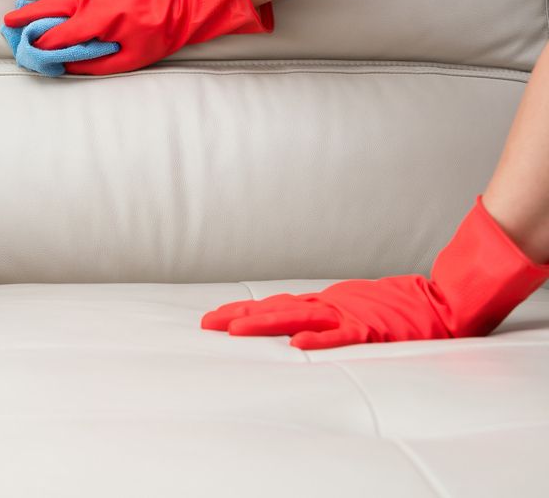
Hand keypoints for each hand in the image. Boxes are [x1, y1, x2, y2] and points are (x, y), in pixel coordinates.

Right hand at [2, 0, 272, 74]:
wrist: (177, 10)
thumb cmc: (153, 40)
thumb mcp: (125, 62)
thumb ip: (93, 64)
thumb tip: (65, 65)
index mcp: (97, 22)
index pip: (61, 33)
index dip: (43, 42)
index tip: (27, 48)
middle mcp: (93, 0)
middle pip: (53, 7)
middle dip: (28, 14)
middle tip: (8, 19)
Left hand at [201, 196, 548, 349]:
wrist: (442, 302)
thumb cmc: (396, 308)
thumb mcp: (351, 307)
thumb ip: (325, 314)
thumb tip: (293, 326)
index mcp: (324, 302)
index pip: (275, 305)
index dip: (244, 310)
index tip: (214, 317)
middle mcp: (329, 305)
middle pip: (275, 309)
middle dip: (239, 316)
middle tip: (206, 323)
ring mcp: (349, 315)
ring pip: (298, 319)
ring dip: (264, 324)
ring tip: (234, 331)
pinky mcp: (371, 328)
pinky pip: (341, 337)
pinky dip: (319, 341)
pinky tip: (296, 347)